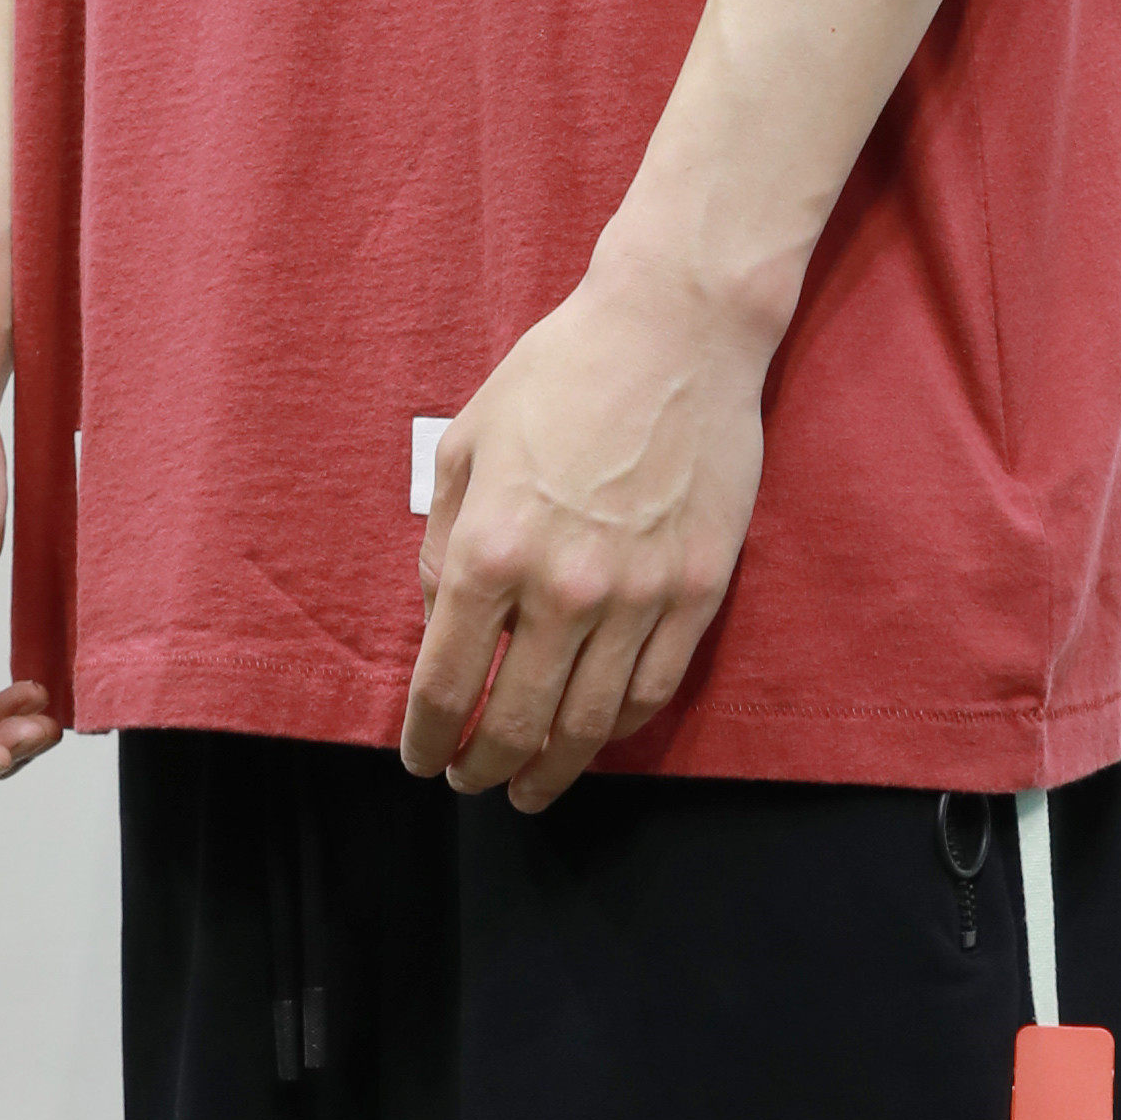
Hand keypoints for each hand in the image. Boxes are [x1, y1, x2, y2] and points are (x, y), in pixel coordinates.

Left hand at [398, 250, 764, 805]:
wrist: (676, 331)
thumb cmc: (560, 374)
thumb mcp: (468, 444)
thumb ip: (444, 542)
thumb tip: (440, 616)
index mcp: (490, 550)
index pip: (445, 683)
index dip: (428, 738)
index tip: (422, 759)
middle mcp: (562, 587)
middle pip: (516, 722)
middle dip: (484, 769)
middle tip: (471, 785)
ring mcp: (639, 594)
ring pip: (589, 723)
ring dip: (553, 770)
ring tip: (530, 788)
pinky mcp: (698, 589)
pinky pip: (653, 686)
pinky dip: (618, 726)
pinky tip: (595, 735)